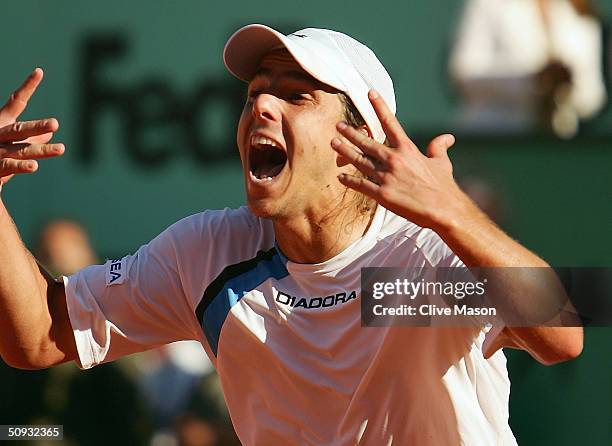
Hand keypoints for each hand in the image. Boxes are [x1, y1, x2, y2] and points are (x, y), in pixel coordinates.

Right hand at [0, 68, 63, 184]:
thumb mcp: (10, 144)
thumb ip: (29, 139)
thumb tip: (49, 134)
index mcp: (2, 123)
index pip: (16, 102)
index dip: (27, 87)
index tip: (39, 71)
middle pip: (20, 129)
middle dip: (37, 126)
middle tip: (55, 124)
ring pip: (20, 150)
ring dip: (41, 150)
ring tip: (61, 149)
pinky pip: (9, 166)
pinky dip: (21, 166)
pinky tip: (34, 166)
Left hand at [331, 90, 470, 229]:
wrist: (443, 209)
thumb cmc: (443, 187)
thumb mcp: (442, 163)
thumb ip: (439, 147)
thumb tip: (447, 138)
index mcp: (408, 149)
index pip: (390, 122)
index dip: (379, 107)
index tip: (370, 93)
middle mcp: (394, 159)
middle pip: (367, 142)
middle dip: (351, 133)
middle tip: (338, 125)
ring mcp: (386, 177)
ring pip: (360, 161)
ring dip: (345, 151)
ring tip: (334, 143)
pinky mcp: (382, 194)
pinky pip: (361, 185)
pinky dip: (350, 181)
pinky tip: (340, 177)